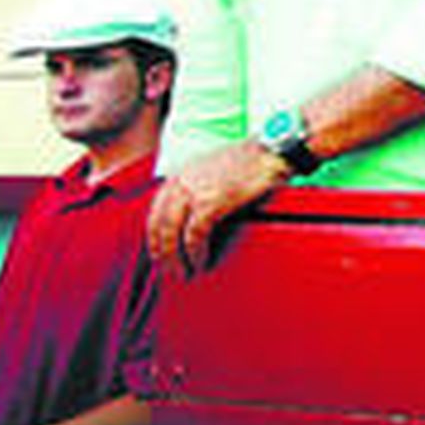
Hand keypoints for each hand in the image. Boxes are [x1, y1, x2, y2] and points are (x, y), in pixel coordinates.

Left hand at [146, 141, 289, 276]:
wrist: (269, 151)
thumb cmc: (250, 158)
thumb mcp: (213, 168)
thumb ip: (197, 186)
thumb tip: (192, 212)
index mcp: (180, 174)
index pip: (154, 212)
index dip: (154, 237)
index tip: (158, 252)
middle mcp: (181, 182)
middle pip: (159, 226)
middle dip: (161, 253)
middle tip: (168, 270)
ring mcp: (193, 192)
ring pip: (172, 234)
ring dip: (175, 258)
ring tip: (182, 272)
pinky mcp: (210, 203)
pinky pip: (195, 236)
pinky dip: (196, 253)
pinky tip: (200, 262)